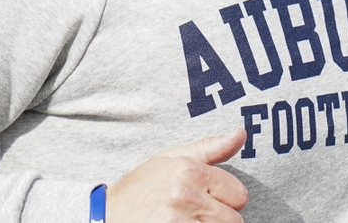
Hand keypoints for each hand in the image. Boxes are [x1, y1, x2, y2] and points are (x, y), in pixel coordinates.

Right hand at [107, 128, 248, 221]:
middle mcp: (186, 196)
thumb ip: (210, 148)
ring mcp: (178, 222)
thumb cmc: (141, 188)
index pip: (239, 194)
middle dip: (219, 220)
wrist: (105, 215)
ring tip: (186, 222)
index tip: (208, 201)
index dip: (226, 200)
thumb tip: (241, 133)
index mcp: (190, 171)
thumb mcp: (171, 159)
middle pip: (234, 220)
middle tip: (194, 216)